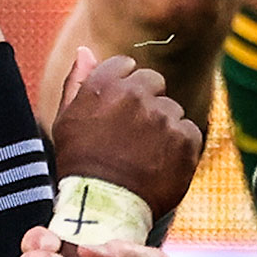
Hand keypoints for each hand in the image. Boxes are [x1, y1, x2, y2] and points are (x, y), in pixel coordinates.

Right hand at [50, 48, 202, 219]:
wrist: (103, 207)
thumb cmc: (79, 162)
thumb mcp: (67, 119)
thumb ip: (77, 81)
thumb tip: (85, 49)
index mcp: (105, 84)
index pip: (127, 66)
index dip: (123, 89)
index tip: (117, 113)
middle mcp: (136, 94)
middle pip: (154, 83)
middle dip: (146, 103)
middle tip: (132, 135)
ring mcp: (163, 116)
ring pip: (172, 110)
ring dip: (162, 127)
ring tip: (143, 155)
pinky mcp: (186, 138)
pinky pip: (188, 131)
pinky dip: (178, 147)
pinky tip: (158, 164)